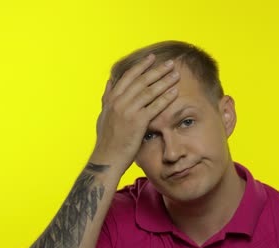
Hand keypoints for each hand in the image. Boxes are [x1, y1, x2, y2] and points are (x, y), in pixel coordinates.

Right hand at [90, 54, 179, 170]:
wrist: (106, 158)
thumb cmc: (106, 140)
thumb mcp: (103, 115)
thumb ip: (107, 98)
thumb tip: (109, 82)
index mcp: (111, 99)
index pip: (128, 77)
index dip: (141, 66)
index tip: (152, 58)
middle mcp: (119, 102)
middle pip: (141, 81)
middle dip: (157, 70)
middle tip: (170, 63)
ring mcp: (128, 111)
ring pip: (149, 91)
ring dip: (164, 81)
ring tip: (176, 74)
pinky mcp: (137, 121)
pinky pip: (155, 106)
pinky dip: (165, 98)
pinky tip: (175, 92)